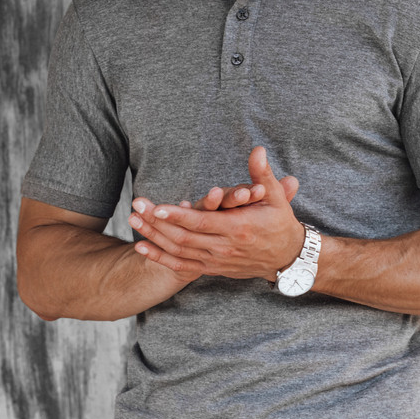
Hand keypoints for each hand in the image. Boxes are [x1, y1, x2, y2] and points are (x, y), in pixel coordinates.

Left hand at [128, 147, 302, 279]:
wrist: (286, 258)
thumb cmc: (280, 223)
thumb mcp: (275, 197)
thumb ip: (262, 174)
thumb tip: (257, 150)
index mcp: (238, 229)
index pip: (201, 223)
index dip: (177, 216)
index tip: (156, 208)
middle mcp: (224, 248)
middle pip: (183, 238)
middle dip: (156, 224)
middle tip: (135, 207)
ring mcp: (217, 261)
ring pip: (179, 252)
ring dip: (154, 238)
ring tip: (132, 221)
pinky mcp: (212, 269)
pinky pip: (182, 266)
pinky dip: (160, 258)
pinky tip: (142, 247)